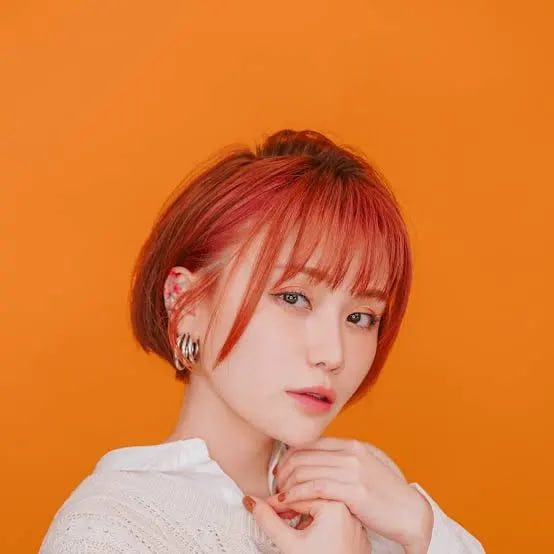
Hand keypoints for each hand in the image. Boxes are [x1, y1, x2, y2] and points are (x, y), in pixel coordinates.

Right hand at [244, 495, 371, 553]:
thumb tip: (253, 503)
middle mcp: (348, 512)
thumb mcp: (289, 544)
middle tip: (275, 517)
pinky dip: (319, 528)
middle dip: (290, 511)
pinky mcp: (356, 537)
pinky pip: (334, 523)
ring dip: (304, 519)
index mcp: (334, 506)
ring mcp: (355, 525)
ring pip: (322, 512)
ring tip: (293, 532)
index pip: (297, 496)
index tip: (263, 507)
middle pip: (309, 502)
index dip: (276, 503)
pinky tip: (309, 540)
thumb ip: (268, 520)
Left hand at [265, 437, 432, 552]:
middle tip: (276, 487)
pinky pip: (314, 488)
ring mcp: (352, 471)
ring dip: (285, 486)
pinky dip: (295, 495)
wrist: (410, 512)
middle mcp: (350, 454)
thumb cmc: (386, 494)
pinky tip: (288, 503)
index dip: (288, 456)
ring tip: (280, 499)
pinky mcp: (353, 491)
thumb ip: (342, 461)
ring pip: (304, 471)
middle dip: (282, 472)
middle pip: (302, 456)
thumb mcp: (363, 467)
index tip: (280, 471)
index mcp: (351, 446)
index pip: (309, 443)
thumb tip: (317, 461)